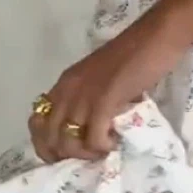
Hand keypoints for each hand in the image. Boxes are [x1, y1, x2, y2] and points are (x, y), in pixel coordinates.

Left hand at [28, 5, 183, 163]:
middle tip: (90, 156)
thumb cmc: (135, 55)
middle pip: (49, 137)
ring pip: (68, 142)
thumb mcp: (101, 78)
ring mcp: (84, 95)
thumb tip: (90, 128)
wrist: (157, 36)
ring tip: (105, 148)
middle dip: (66, 155)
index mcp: (64, 83)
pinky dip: (103, 146)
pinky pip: (93, 137)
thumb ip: (90, 98)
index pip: (35, 122)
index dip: (45, 144)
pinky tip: (116, 141)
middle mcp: (68, 90)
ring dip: (86, 154)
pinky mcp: (104, 100)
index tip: (66, 155)